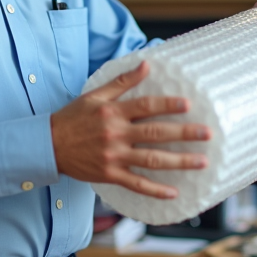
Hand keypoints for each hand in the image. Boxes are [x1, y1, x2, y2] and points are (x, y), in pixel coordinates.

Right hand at [50, 61, 210, 198]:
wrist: (48, 145)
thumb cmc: (73, 117)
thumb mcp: (95, 94)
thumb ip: (122, 81)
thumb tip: (146, 64)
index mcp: (113, 112)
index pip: (146, 106)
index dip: (168, 105)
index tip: (188, 105)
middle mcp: (116, 134)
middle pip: (155, 134)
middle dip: (184, 134)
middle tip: (207, 134)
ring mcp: (114, 157)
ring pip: (152, 160)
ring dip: (179, 162)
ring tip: (202, 162)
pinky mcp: (110, 175)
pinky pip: (136, 184)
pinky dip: (156, 190)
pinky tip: (174, 192)